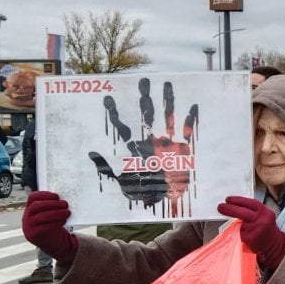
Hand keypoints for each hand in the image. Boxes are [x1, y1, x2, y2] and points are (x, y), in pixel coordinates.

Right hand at [22, 191, 77, 262]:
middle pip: (36, 206)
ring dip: (56, 213)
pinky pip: (43, 228)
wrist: (49, 243)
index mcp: (30, 208)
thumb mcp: (49, 214)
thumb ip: (52, 207)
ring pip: (40, 217)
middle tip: (65, 204)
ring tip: (67, 212)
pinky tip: (63, 221)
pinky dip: (55, 223)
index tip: (57, 196)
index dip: (44, 194)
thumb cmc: (51, 225)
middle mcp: (26, 216)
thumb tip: (63, 199)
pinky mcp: (33, 235)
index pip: (32, 197)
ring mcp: (28, 226)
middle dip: (52, 204)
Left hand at [91, 80, 198, 217]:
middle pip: (146, 115)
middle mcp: (151, 140)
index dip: (116, 112)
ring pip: (167, 117)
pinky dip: (191, 118)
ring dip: (168, 101)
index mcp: (134, 147)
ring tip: (168, 84)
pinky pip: (189, 130)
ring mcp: (168, 142)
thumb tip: (91, 153)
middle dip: (145, 98)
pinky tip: (193, 105)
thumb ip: (107, 168)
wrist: (167, 202)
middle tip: (143, 81)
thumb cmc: (143, 192)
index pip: (122, 126)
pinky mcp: (184, 148)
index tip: (108, 97)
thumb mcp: (121, 182)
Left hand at [217, 196, 284, 267]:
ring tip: (243, 228)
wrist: (275, 245)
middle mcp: (261, 220)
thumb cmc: (267, 229)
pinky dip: (238, 233)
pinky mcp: (250, 239)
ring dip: (236, 224)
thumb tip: (235, 205)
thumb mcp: (264, 216)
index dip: (238, 200)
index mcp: (265, 212)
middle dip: (230, 209)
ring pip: (240, 224)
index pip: (250, 203)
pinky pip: (239, 233)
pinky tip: (245, 235)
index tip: (228, 199)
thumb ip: (253, 211)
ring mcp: (256, 230)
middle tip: (220, 207)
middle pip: (243, 212)